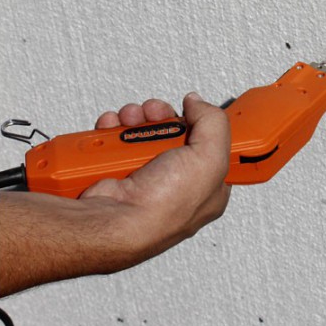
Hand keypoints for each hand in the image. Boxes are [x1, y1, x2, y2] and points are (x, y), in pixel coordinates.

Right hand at [82, 93, 231, 264]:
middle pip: (174, 131)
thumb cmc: (161, 209)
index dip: (201, 124)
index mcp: (206, 185)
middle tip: (156, 115)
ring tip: (130, 121)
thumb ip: (213, 122)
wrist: (112, 221)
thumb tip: (198, 104)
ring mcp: (144, 177)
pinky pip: (116, 138)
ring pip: (144, 131)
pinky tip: (114, 130)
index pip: (211, 144)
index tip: (193, 112)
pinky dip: (112, 129)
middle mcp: (175, 182)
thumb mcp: (210, 158)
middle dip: (161, 116)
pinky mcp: (116, 172)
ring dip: (135, 119)